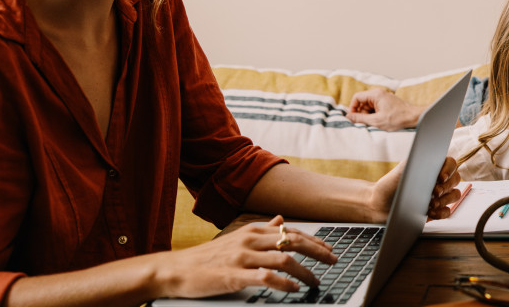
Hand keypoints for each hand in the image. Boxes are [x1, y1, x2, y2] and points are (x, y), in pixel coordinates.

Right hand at [154, 216, 336, 298]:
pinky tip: (294, 288)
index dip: (313, 240)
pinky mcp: (234, 275)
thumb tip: (281, 219)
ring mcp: (242, 257)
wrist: (175, 270)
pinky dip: (284, 282)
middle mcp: (250, 240)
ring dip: (305, 271)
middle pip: (293, 241)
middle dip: (317, 251)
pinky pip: (266, 277)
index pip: (290, 231)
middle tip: (333, 261)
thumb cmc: (206, 257)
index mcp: (252, 230)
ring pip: (284, 259)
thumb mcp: (236, 237)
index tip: (329, 250)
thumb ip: (261, 229)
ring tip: (316, 281)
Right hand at [346, 87, 424, 129]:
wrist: (414, 117)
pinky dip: (373, 115)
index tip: (352, 118)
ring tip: (373, 124)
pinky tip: (378, 122)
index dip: (352, 108)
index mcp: (375, 94)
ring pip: (368, 106)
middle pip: (362, 102)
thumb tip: (348, 117)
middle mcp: (378, 94)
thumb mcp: (376, 121)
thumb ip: (360, 119)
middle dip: (361, 113)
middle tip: (364, 123)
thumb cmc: (398, 118)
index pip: (357, 97)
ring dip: (367, 115)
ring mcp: (383, 98)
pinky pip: (374, 108)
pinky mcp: (386, 103)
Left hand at [367, 156, 462, 221]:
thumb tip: (428, 155)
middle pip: (455, 180)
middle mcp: (439, 180)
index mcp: (433, 166)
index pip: (451, 163)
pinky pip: (447, 211)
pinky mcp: (436, 210)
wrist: (380, 204)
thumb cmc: (391, 184)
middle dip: (446, 187)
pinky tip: (430, 212)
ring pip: (454, 195)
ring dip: (445, 200)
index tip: (440, 177)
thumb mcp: (401, 169)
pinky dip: (441, 212)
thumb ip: (415, 160)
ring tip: (431, 204)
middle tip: (434, 192)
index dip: (449, 170)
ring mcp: (439, 196)